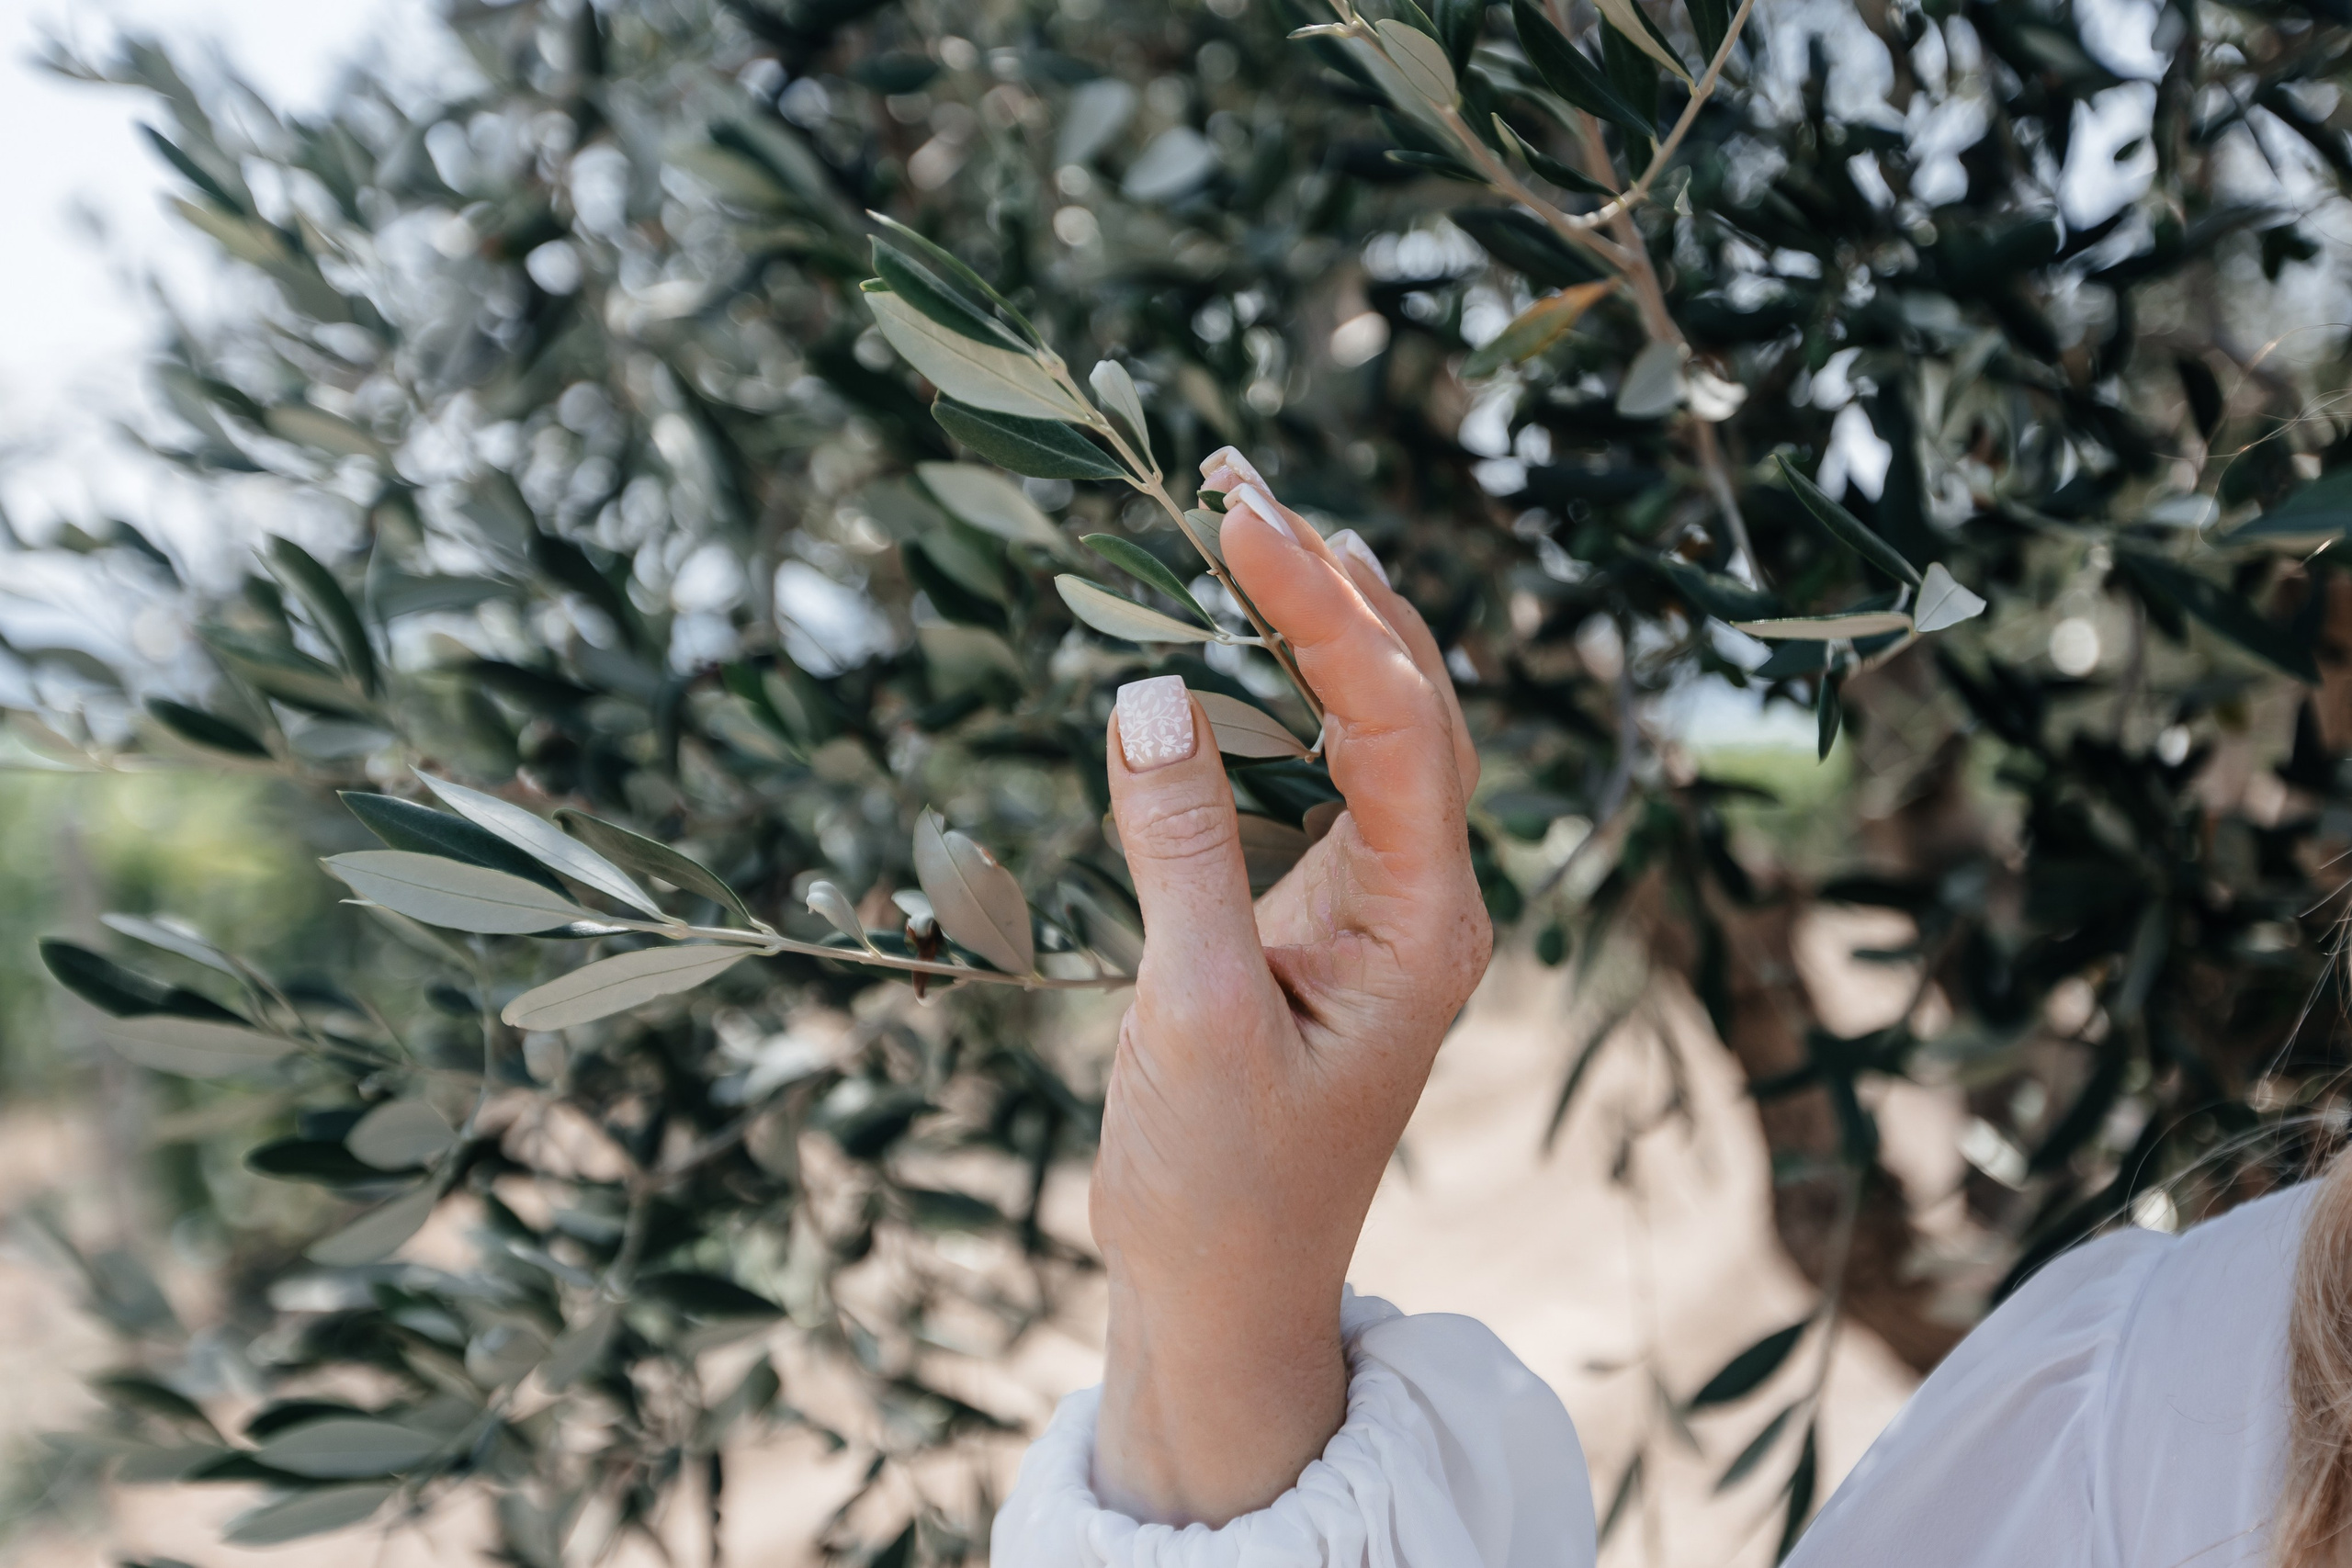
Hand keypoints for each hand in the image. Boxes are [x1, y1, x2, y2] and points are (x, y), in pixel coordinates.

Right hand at [1089, 448, 1489, 1525]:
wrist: (1222, 1302)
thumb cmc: (1217, 1186)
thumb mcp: (1189, 1016)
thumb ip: (1180, 849)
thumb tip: (1150, 688)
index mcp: (1426, 925)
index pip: (1397, 724)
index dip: (1324, 611)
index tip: (1240, 519)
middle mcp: (1426, 901)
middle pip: (1415, 702)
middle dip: (1337, 585)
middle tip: (1243, 481)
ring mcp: (1381, 907)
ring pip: (1380, 729)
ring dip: (1323, 623)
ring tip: (1252, 520)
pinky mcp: (1326, 919)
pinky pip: (1326, 775)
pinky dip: (1291, 692)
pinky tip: (1249, 637)